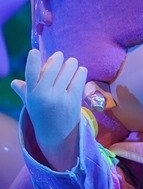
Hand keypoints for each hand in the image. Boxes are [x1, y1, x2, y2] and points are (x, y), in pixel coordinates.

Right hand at [11, 49, 87, 170]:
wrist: (57, 136)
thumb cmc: (42, 116)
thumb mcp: (31, 103)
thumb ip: (25, 91)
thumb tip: (14, 83)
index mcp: (32, 94)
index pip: (31, 73)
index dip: (33, 61)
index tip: (34, 51)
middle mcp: (45, 95)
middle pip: (54, 67)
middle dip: (58, 59)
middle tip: (61, 57)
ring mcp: (60, 97)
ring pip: (68, 70)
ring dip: (71, 64)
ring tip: (72, 63)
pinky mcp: (74, 100)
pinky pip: (79, 78)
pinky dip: (81, 72)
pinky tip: (80, 71)